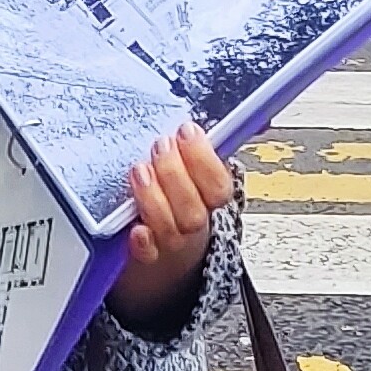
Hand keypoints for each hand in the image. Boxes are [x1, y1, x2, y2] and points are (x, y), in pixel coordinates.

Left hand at [111, 123, 232, 329]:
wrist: (160, 245)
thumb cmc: (172, 192)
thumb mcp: (189, 166)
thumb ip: (197, 144)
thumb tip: (234, 116)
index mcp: (208, 196)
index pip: (219, 184)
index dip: (204, 159)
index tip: (186, 131)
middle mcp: (194, 221)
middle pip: (195, 209)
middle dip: (175, 174)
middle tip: (160, 146)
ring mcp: (171, 240)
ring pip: (173, 229)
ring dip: (156, 199)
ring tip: (139, 171)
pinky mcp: (147, 255)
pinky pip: (149, 255)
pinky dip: (144, 242)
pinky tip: (137, 229)